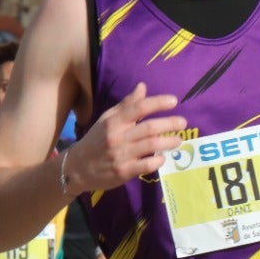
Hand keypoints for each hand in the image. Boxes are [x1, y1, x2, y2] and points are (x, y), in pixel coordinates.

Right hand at [63, 82, 187, 192]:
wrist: (76, 168)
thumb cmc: (96, 140)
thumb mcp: (107, 119)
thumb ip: (127, 104)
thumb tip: (143, 86)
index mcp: (114, 122)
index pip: (139, 108)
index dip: (158, 103)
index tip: (174, 101)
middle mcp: (117, 137)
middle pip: (149, 128)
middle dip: (170, 123)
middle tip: (183, 122)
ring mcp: (121, 155)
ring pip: (151, 146)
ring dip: (168, 142)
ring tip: (178, 140)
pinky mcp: (123, 172)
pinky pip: (146, 165)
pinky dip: (158, 160)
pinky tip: (163, 157)